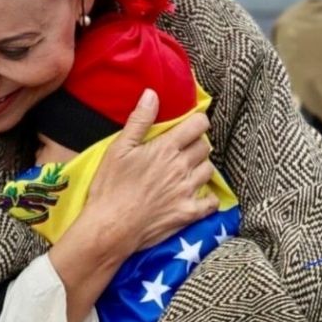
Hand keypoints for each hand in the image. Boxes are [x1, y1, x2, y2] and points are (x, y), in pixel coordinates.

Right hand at [47, 89, 217, 321]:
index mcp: (166, 148)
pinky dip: (208, 197)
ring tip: (187, 170)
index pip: (198, 125)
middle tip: (183, 149)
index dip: (197, 122)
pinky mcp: (188, 213)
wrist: (111, 227)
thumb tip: (152, 94)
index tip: (190, 126)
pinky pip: (211, 202)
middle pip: (205, 146)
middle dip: (196, 144)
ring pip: (209, 170)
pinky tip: (198, 195)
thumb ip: (139, 121)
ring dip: (201, 167)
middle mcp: (182, 167)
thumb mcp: (119, 149)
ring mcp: (187, 191)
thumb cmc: (110, 187)